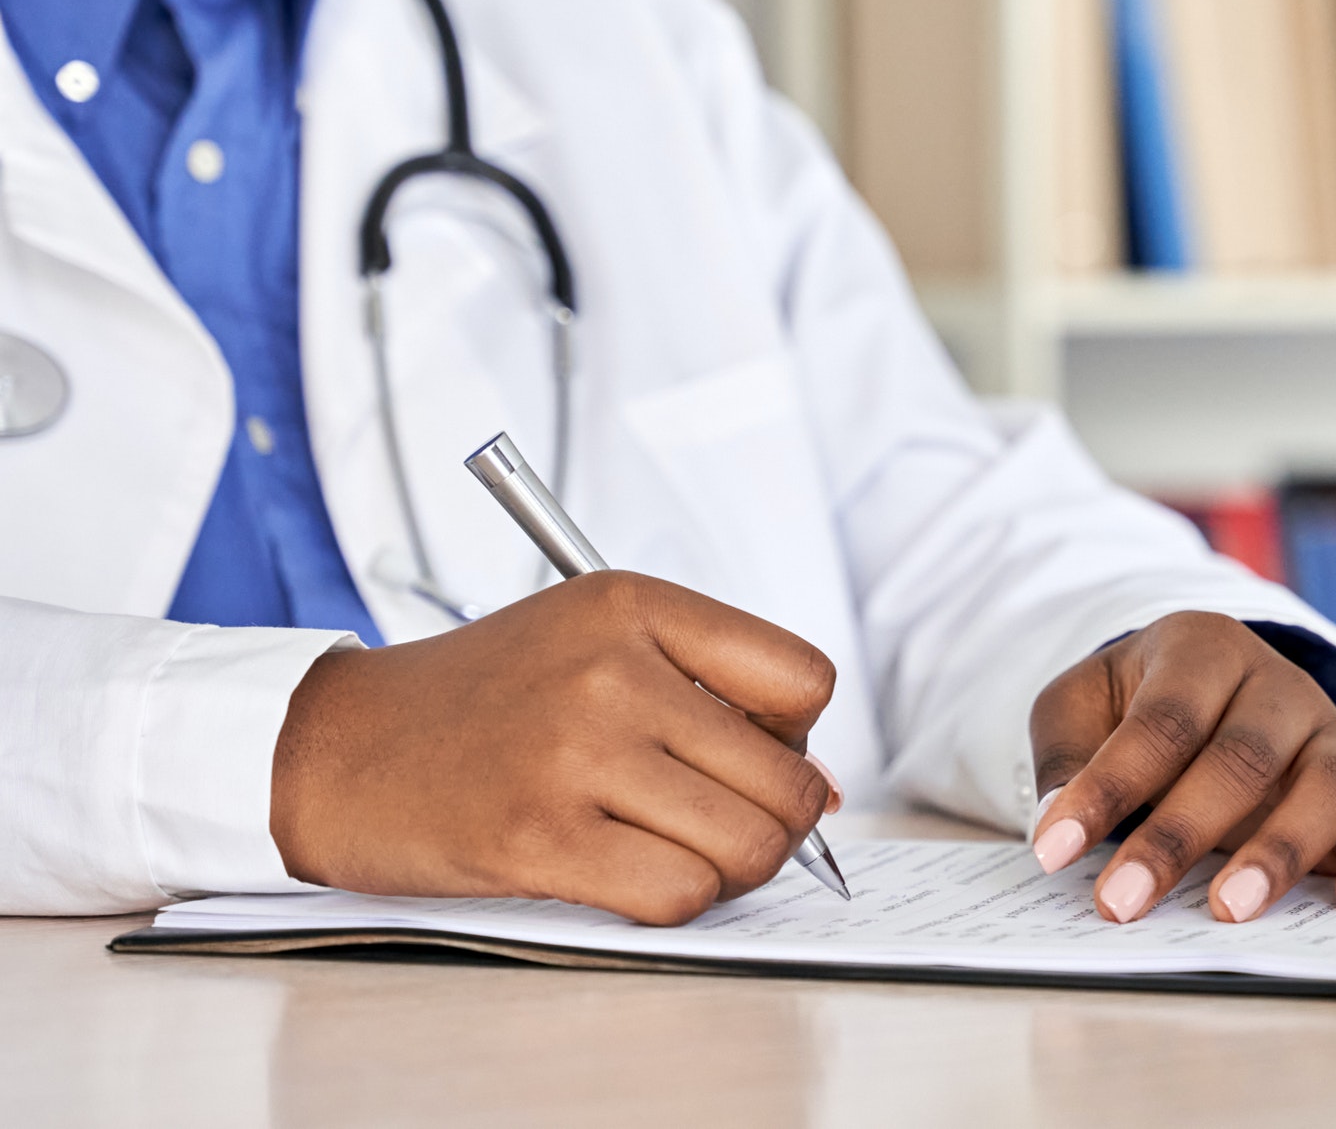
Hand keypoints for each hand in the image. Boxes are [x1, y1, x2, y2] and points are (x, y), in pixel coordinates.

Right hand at [271, 571, 838, 925]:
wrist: (341, 747)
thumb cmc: (487, 701)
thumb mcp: (597, 642)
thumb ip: (714, 695)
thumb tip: (825, 794)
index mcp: (634, 602)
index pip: (805, 679)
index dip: (794, 735)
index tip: (751, 754)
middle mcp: (611, 669)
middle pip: (786, 779)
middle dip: (773, 821)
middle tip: (717, 820)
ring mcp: (574, 753)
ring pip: (747, 846)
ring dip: (732, 870)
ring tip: (679, 851)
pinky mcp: (537, 838)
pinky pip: (679, 895)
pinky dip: (677, 902)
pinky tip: (631, 877)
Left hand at [1027, 612, 1335, 924]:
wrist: (1216, 686)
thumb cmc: (1138, 703)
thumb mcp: (1084, 704)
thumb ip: (1065, 752)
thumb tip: (1057, 816)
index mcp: (1202, 649)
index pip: (1159, 721)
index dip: (1106, 787)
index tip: (1054, 850)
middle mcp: (1278, 685)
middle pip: (1239, 758)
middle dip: (1176, 837)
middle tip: (1123, 901)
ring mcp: (1331, 735)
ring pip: (1322, 787)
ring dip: (1277, 853)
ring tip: (1228, 909)